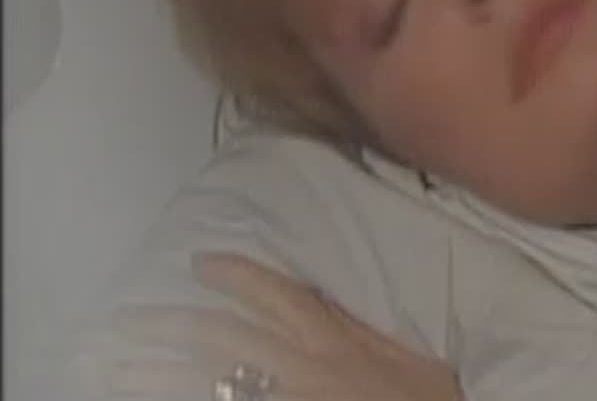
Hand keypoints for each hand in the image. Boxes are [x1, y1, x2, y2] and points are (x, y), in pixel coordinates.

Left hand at [79, 252, 461, 400]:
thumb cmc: (432, 398)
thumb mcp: (409, 355)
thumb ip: (367, 328)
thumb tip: (332, 300)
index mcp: (337, 341)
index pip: (279, 296)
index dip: (238, 276)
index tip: (199, 262)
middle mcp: (305, 369)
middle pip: (224, 341)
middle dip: (169, 331)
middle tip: (118, 325)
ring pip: (211, 385)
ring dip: (158, 376)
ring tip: (113, 369)